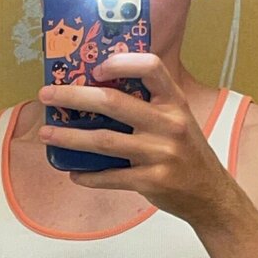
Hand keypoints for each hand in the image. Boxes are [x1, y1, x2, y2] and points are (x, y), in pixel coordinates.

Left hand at [37, 53, 241, 229]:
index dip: (121, 62)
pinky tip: (72, 172)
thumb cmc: (187, 152)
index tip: (96, 67)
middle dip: (73, 97)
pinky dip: (87, 175)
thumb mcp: (178, 119)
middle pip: (113, 103)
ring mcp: (160, 154)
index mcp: (174, 102)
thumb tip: (98, 89)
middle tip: (47, 95)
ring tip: (46, 134)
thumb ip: (150, 104)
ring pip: (104, 141)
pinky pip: (110, 177)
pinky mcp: (152, 181)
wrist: (210, 194)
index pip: (151, 67)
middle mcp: (169, 124)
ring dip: (69, 137)